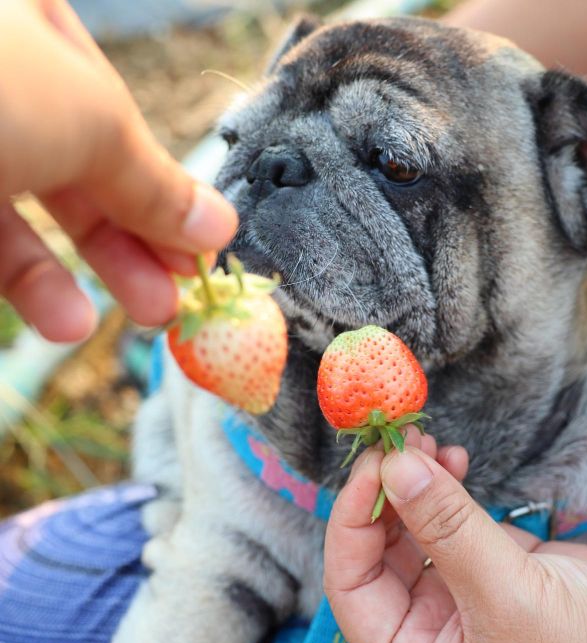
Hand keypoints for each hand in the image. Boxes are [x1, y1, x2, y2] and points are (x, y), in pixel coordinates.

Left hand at [0, 0, 235, 342]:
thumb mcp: (89, 121)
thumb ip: (153, 180)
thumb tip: (218, 226)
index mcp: (26, 25)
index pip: (108, 108)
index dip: (161, 182)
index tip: (202, 248)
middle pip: (71, 165)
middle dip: (132, 238)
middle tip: (177, 299)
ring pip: (17, 211)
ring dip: (82, 272)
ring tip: (137, 319)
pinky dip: (21, 282)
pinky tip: (64, 320)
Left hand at [325, 435, 586, 642]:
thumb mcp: (510, 593)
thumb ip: (449, 528)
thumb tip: (396, 466)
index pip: (353, 585)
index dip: (353, 521)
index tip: (375, 465)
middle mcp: (432, 631)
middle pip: (379, 551)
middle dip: (385, 492)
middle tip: (402, 442)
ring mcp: (465, 594)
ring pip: (415, 530)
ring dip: (415, 483)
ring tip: (430, 443)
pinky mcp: (499, 565)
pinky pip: (455, 520)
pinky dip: (448, 487)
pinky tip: (454, 460)